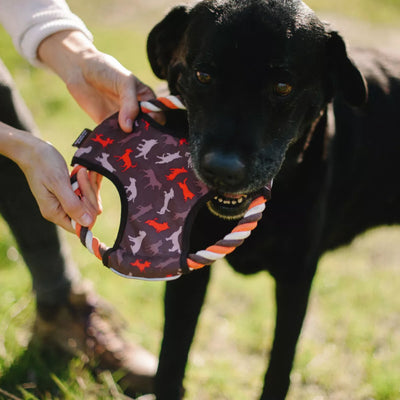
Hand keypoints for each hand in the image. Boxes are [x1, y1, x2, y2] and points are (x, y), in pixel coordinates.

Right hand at [18, 134, 99, 231]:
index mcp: (55, 212)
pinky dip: (88, 182)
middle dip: (89, 194)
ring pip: (89, 201)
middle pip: (87, 213)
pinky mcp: (69, 193)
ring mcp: (65, 202)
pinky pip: (86, 192)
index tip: (87, 193)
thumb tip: (87, 223)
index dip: (89, 212)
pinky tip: (85, 171)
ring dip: (89, 185)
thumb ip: (72, 205)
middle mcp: (60, 210)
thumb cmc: (43, 164)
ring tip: (82, 170)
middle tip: (83, 175)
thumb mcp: (59, 183)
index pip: (79, 225)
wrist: (33, 150)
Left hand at [38, 30, 163, 130]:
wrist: (80, 69)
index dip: (155, 120)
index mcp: (146, 99)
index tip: (147, 122)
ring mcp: (122, 120)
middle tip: (137, 136)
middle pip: (146, 129)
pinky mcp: (108, 126)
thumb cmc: (107, 69)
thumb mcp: (125, 81)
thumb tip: (128, 128)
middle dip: (143, 134)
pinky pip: (114, 137)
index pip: (158, 115)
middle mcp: (137, 112)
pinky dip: (114, 141)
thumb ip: (130, 103)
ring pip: (130, 136)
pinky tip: (113, 143)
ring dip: (129, 141)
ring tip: (126, 142)